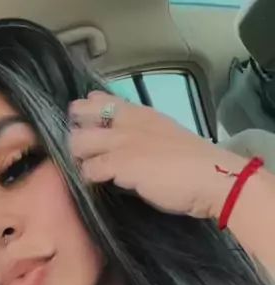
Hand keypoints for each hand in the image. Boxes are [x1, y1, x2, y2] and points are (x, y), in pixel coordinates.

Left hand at [68, 91, 248, 220]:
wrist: (211, 177)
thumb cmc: (194, 164)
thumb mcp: (166, 138)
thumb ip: (144, 137)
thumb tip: (130, 147)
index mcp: (142, 113)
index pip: (104, 101)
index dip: (88, 109)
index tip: (82, 120)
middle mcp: (128, 122)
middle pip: (82, 115)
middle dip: (74, 131)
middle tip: (77, 150)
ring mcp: (122, 141)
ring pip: (79, 141)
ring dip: (77, 156)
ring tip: (85, 168)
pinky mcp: (120, 164)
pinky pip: (89, 168)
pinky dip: (88, 177)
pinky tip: (94, 183)